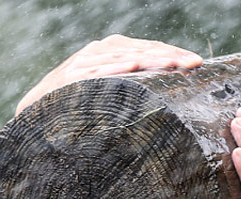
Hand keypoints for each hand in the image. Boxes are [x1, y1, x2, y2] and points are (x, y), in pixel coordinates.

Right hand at [15, 34, 202, 114]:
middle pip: (145, 50)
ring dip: (152, 59)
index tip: (199, 63)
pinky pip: (100, 68)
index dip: (176, 54)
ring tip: (174, 63)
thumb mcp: (116, 89)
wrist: (42, 107)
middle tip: (194, 64)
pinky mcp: (74, 73)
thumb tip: (175, 96)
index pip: (153, 48)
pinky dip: (116, 66)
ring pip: (127, 56)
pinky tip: (133, 65)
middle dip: (172, 56)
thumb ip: (140, 85)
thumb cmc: (86, 102)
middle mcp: (104, 49)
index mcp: (118, 50)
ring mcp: (89, 59)